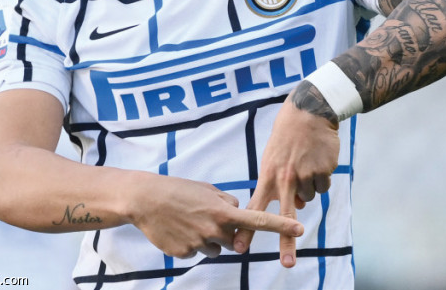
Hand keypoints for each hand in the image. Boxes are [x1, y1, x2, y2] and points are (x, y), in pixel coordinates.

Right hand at [129, 173, 302, 258]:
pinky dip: (193, 243)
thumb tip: (240, 214)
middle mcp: (214, 229)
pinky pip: (198, 252)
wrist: (145, 200)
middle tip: (209, 217)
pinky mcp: (184, 254)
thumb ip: (228, 203)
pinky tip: (179, 230)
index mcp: (223, 211)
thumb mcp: (208, 190)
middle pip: (236, 240)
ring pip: (217, 249)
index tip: (300, 230)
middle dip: (229, 232)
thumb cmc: (179, 190)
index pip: (258, 220)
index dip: (280, 225)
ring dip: (210, 239)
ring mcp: (199, 243)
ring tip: (191, 222)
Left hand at [232, 96, 340, 266]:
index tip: (237, 247)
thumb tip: (295, 207)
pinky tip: (317, 161)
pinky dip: (322, 178)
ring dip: (308, 188)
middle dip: (286, 242)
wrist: (309, 112)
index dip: (246, 229)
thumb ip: (277, 185)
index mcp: (268, 176)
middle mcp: (285, 179)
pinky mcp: (322, 170)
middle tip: (286, 264)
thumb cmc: (286, 137)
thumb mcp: (273, 159)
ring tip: (304, 164)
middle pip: (284, 217)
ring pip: (309, 198)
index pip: (254, 208)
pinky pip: (323, 186)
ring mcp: (305, 175)